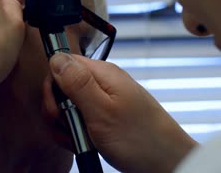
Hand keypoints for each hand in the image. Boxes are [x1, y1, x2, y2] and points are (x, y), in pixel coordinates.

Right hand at [43, 53, 197, 172]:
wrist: (166, 162)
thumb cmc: (140, 139)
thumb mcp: (102, 111)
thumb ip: (77, 83)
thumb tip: (57, 57)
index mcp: (102, 73)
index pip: (62, 64)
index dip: (53, 87)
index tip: (57, 109)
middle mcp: (103, 82)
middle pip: (63, 86)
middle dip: (57, 110)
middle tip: (68, 128)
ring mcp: (104, 99)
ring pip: (69, 105)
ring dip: (66, 125)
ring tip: (80, 139)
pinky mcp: (105, 115)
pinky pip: (81, 118)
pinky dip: (77, 132)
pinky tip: (84, 142)